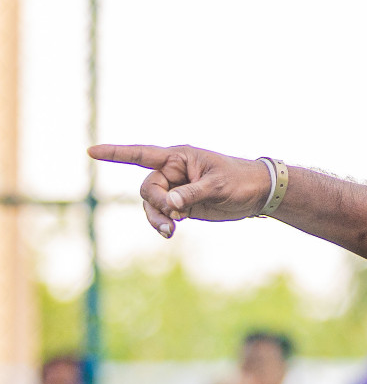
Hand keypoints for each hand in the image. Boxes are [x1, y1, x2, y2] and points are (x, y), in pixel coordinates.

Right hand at [87, 143, 272, 238]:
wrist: (257, 193)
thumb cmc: (240, 181)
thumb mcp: (217, 186)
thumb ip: (192, 194)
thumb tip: (170, 204)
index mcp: (178, 157)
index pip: (141, 154)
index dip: (116, 153)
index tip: (91, 152)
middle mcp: (172, 172)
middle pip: (148, 188)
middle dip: (156, 203)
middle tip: (176, 214)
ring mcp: (176, 189)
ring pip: (151, 204)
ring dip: (156, 217)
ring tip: (171, 231)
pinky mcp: (182, 205)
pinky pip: (162, 214)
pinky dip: (162, 223)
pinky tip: (169, 232)